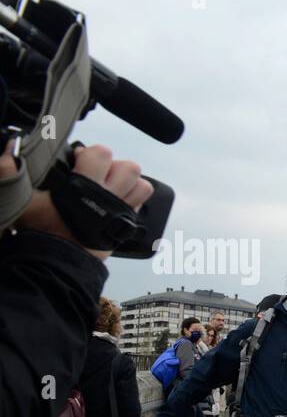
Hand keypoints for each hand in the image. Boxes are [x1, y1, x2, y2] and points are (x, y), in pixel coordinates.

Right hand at [1, 141, 152, 259]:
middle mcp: (108, 198)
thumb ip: (12, 173)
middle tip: (99, 174)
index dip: (90, 153)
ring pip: (143, 187)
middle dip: (116, 166)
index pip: (101, 153)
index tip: (78, 161)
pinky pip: (140, 208)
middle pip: (130, 167)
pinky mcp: (126, 228)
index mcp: (85, 186)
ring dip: (129, 184)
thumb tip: (7, 154)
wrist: (58, 263)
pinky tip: (114, 204)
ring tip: (112, 187)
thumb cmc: (41, 231)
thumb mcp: (22, 199)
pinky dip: (131, 202)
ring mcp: (120, 213)